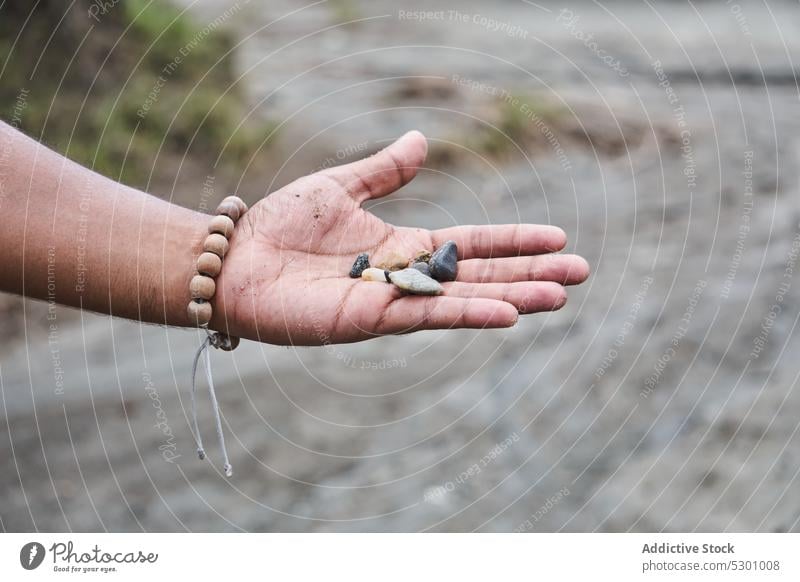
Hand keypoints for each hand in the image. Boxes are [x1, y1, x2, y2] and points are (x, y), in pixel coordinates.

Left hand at [210, 131, 588, 344]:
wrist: (236, 258)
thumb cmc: (281, 223)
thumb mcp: (341, 186)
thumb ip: (384, 171)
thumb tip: (423, 139)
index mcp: (405, 245)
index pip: (473, 242)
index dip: (514, 240)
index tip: (558, 237)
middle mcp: (407, 275)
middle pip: (481, 274)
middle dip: (530, 273)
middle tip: (580, 274)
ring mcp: (393, 299)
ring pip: (463, 298)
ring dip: (514, 297)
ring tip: (559, 297)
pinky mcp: (371, 318)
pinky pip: (427, 314)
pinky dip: (468, 313)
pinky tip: (508, 312)